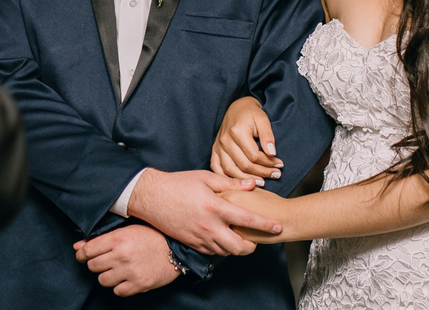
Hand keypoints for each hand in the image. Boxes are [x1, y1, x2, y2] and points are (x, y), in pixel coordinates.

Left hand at [73, 225, 178, 295]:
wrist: (176, 248)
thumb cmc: (151, 235)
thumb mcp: (126, 230)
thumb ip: (101, 238)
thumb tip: (78, 245)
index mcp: (118, 238)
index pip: (88, 250)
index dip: (82, 253)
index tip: (82, 255)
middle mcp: (122, 255)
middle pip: (93, 266)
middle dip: (95, 263)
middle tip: (103, 261)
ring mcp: (130, 271)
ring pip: (102, 280)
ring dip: (106, 275)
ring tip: (115, 269)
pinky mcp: (139, 284)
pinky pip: (118, 291)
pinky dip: (119, 286)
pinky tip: (124, 278)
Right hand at [125, 169, 278, 255]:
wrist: (151, 197)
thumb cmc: (178, 184)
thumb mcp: (206, 177)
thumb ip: (231, 183)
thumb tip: (253, 184)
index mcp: (215, 207)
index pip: (247, 220)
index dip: (266, 225)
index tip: (277, 227)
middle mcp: (209, 226)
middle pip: (239, 247)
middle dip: (251, 247)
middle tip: (255, 240)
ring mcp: (199, 237)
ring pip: (226, 252)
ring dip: (235, 247)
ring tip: (238, 237)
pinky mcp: (191, 243)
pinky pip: (211, 251)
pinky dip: (220, 247)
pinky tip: (220, 237)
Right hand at [211, 97, 283, 179]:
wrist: (237, 108)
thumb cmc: (251, 113)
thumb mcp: (263, 119)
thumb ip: (268, 136)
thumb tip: (272, 153)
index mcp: (237, 132)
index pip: (254, 156)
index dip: (268, 163)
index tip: (280, 165)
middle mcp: (225, 140)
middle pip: (244, 165)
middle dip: (262, 172)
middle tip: (275, 174)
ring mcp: (218, 146)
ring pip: (231, 170)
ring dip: (246, 180)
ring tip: (261, 182)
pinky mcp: (215, 150)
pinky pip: (217, 168)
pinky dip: (226, 178)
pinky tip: (238, 183)